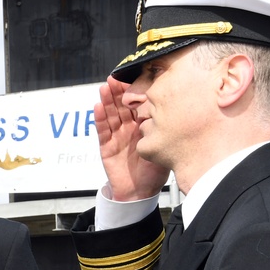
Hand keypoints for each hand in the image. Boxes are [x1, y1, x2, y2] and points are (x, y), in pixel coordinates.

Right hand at [94, 75, 167, 200]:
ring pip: (111, 115)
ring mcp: (117, 137)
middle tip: (115, 77)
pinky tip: (98, 106)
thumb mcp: (163, 145)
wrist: (140, 192)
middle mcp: (129, 129)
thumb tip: (171, 109)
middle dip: (118, 91)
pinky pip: (102, 131)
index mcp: (143, 127)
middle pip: (121, 106)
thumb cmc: (154, 171)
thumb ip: (163, 129)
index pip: (137, 105)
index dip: (135, 91)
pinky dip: (100, 119)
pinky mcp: (106, 147)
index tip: (134, 77)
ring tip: (105, 87)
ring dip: (107, 100)